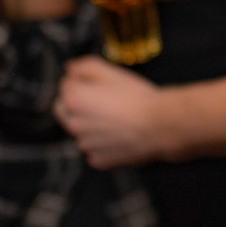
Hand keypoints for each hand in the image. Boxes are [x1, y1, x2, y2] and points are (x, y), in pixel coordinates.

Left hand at [53, 55, 170, 166]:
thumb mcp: (111, 71)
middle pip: (66, 110)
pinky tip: (120, 136)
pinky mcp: (98, 160)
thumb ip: (84, 66)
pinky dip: (103, 144)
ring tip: (116, 119)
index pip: (66, 85)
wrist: (159, 126)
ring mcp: (85, 144)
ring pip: (81, 131)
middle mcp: (73, 124)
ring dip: (91, 125)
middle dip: (77, 104)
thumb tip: (70, 69)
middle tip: (102, 101)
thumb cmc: (137, 97)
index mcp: (73, 99)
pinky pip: (95, 150)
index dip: (83, 81)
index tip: (100, 84)